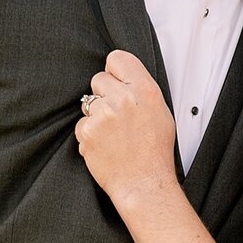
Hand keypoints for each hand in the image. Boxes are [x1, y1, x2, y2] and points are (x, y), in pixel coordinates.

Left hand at [75, 50, 177, 205]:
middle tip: (117, 115)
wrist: (144, 183)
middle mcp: (124, 98)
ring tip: (113, 134)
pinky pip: (82, 124)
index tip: (116, 81)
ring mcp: (103, 114)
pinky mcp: (87, 131)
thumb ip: (141, 90)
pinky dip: (89, 134)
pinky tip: (105, 145)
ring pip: (88, 103)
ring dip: (96, 115)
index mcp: (145, 90)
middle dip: (104, 94)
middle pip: (98, 79)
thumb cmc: (155, 152)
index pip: (117, 58)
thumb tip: (124, 78)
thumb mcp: (160, 113)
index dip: (114, 71)